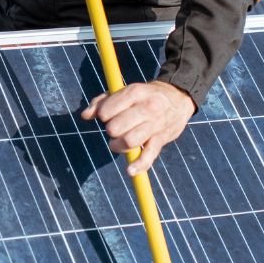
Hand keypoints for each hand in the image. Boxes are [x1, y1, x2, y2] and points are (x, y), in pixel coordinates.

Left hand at [80, 82, 195, 177]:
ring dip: (118, 146)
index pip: (107, 110)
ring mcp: (155, 124)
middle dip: (111, 131)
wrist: (178, 97)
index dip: (103, 115)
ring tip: (119, 142)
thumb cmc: (144, 96)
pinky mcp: (161, 139)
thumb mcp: (125, 91)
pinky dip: (138, 165)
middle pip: (116, 127)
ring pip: (129, 141)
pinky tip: (130, 171)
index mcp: (134, 93)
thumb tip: (85, 115)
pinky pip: (149, 155)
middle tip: (115, 129)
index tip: (107, 115)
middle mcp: (146, 108)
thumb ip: (102, 101)